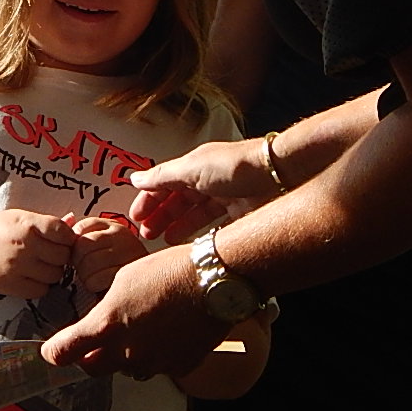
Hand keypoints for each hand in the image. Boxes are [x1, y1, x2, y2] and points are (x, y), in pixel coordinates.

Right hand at [0, 209, 75, 297]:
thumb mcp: (17, 217)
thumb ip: (45, 222)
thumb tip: (74, 221)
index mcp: (27, 225)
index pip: (64, 232)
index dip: (67, 237)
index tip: (61, 239)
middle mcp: (25, 247)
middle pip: (63, 256)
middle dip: (61, 254)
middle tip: (50, 252)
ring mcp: (19, 268)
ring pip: (56, 275)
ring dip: (52, 270)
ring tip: (40, 264)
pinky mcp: (13, 286)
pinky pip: (42, 290)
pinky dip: (41, 284)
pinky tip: (32, 276)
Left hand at [41, 243, 224, 378]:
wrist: (213, 281)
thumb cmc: (167, 271)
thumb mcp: (124, 278)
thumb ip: (106, 307)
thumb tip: (101, 320)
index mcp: (107, 326)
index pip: (66, 352)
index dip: (55, 353)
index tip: (51, 352)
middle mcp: (127, 353)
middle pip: (93, 368)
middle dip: (88, 356)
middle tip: (94, 340)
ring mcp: (154, 364)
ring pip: (127, 369)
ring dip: (124, 356)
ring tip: (140, 327)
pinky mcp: (178, 368)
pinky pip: (157, 367)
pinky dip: (155, 355)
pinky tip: (165, 332)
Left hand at [68, 215, 145, 293]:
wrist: (149, 287)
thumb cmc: (117, 269)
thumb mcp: (102, 245)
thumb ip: (83, 234)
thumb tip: (67, 219)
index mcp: (113, 226)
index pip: (80, 229)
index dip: (75, 247)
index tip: (78, 256)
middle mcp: (122, 235)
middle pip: (82, 246)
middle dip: (78, 262)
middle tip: (86, 270)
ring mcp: (126, 252)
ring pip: (87, 263)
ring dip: (85, 276)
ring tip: (95, 278)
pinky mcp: (127, 274)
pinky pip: (96, 279)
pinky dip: (94, 285)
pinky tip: (102, 285)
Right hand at [128, 140, 275, 243]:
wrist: (278, 174)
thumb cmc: (234, 167)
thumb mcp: (191, 169)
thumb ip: (162, 177)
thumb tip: (134, 179)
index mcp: (193, 167)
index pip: (164, 183)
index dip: (148, 200)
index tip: (135, 218)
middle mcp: (208, 180)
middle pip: (178, 200)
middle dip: (160, 216)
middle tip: (146, 235)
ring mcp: (225, 197)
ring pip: (195, 214)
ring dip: (177, 225)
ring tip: (165, 241)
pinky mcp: (241, 213)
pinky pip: (216, 226)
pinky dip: (203, 234)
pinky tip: (193, 243)